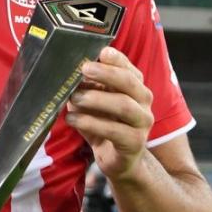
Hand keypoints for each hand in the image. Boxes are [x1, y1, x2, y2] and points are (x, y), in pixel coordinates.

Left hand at [66, 46, 153, 181]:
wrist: (118, 160)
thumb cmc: (104, 125)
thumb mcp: (92, 102)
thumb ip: (86, 87)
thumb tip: (68, 72)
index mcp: (135, 87)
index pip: (129, 68)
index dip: (117, 59)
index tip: (101, 51)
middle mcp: (143, 102)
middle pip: (129, 82)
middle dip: (106, 73)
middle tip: (84, 69)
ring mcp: (142, 123)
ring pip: (124, 106)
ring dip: (96, 99)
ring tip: (74, 98)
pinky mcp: (134, 143)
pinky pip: (114, 130)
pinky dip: (90, 123)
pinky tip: (72, 119)